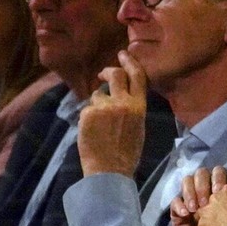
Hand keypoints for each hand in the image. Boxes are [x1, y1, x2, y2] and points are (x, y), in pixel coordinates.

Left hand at [78, 50, 146, 176]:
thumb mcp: (138, 129)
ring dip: (97, 105)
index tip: (123, 54)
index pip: (137, 77)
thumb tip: (122, 96)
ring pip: (98, 95)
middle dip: (107, 71)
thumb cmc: (126, 155)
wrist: (109, 171)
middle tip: (102, 74)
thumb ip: (132, 109)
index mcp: (139, 108)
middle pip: (115, 75)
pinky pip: (87, 109)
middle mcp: (123, 103)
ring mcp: (104, 107)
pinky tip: (92, 133)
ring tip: (100, 127)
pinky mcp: (88, 113)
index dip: (130, 62)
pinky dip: (88, 119)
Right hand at [171, 167, 226, 225]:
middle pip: (201, 173)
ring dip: (191, 192)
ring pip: (187, 181)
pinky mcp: (179, 213)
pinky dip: (179, 204)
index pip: (218, 172)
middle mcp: (206, 193)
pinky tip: (186, 215)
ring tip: (196, 209)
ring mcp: (191, 201)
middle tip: (206, 202)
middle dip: (202, 184)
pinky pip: (175, 201)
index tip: (219, 191)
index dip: (217, 178)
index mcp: (222, 191)